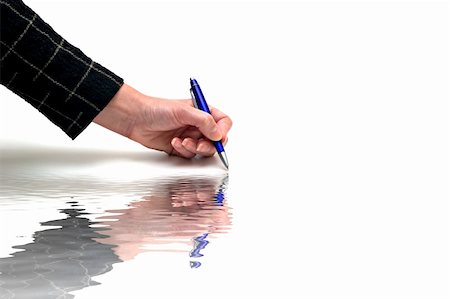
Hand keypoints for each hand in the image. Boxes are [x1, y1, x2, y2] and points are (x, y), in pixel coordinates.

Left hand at [93, 84, 231, 157]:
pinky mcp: (180, 147)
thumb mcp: (184, 111)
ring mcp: (190, 137)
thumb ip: (204, 121)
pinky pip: (190, 155)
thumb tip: (218, 133)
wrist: (135, 119)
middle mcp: (198, 125)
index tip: (217, 137)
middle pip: (216, 140)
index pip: (223, 122)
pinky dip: (183, 151)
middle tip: (199, 144)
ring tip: (183, 142)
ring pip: (204, 150)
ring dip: (195, 148)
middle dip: (209, 144)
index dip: (223, 131)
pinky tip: (173, 142)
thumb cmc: (156, 109)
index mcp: (202, 112)